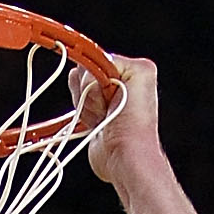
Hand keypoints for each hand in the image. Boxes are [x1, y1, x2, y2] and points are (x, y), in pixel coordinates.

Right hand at [82, 54, 154, 184]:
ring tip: (102, 116)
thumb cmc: (136, 122)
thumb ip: (112, 59)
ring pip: (78, 88)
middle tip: (106, 104)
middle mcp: (117, 82)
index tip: (103, 87)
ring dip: (86, 104)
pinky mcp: (92, 114)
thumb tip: (90, 60)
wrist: (125, 156)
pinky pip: (75, 104)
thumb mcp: (137, 73)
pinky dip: (81, 112)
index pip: (98, 57)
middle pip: (85, 72)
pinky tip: (95, 122)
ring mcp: (103, 99)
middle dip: (90, 89)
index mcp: (131, 69)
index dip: (95, 73)